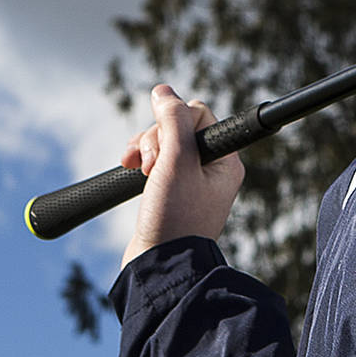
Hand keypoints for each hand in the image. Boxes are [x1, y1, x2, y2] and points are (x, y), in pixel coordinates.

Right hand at [120, 84, 245, 266]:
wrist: (158, 266)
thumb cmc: (173, 219)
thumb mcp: (175, 162)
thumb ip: (172, 122)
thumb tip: (164, 91)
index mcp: (224, 160)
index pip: (198, 114)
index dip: (173, 121)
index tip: (160, 144)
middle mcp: (212, 168)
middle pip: (178, 126)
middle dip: (155, 139)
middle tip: (150, 166)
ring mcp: (191, 181)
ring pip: (163, 142)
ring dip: (145, 149)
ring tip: (138, 170)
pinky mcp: (171, 192)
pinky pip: (156, 161)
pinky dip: (140, 161)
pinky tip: (131, 171)